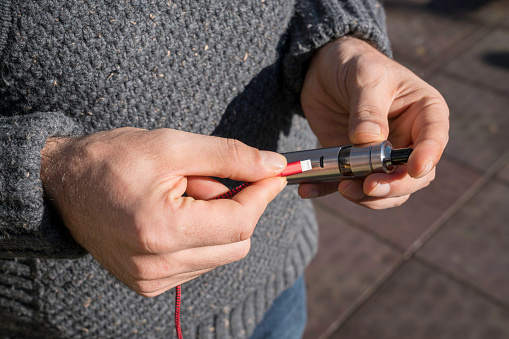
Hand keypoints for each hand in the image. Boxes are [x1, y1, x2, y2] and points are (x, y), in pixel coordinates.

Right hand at [41, 128, 286, 296]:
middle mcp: (157, 266)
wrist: (62, 185)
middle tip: (208, 178)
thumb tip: (275, 166)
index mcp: (162, 231)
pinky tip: (174, 214)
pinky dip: (200, 235)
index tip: (275, 174)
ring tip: (182, 195)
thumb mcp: (173, 145)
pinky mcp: (149, 284)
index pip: (239, 223)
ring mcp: (152, 281)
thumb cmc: (112, 159)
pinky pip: (200, 261)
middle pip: (236, 243)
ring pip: (221, 254)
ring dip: (216, 221)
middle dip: (236, 207)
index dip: (263, 195)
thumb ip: (230, 157)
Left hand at [299, 37, 448, 208]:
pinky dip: (327, 189)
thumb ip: (368, 110)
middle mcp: (407, 140)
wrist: (324, 68)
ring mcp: (379, 156)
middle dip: (392, 187)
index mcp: (424, 113)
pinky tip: (308, 189)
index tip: (414, 169)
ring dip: (364, 196)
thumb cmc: (355, 63)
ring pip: (383, 190)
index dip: (427, 158)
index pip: (434, 140)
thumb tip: (369, 142)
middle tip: (368, 186)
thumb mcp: (364, 77)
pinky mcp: (352, 163)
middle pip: (412, 176)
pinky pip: (345, 183)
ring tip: (341, 187)